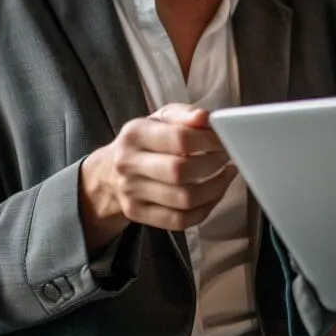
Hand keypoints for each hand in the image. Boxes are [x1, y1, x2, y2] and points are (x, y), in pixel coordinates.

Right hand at [79, 103, 236, 251]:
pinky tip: (215, 193)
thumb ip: (184, 114)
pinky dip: (206, 208)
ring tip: (226, 174)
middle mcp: (129, 164)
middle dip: (213, 164)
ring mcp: (131, 193)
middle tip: (227, 156)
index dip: (210, 140)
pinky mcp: (138, 214)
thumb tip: (204, 117)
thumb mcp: (160, 118)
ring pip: (184, 199)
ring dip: (215, 188)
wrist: (108, 172)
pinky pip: (180, 220)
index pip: (179, 138)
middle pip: (180, 171)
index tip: (225, 139)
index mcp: (136, 133)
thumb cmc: (145, 141)